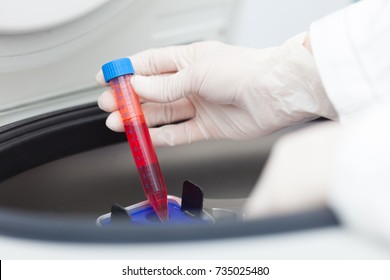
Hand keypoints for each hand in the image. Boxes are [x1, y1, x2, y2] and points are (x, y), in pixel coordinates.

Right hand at [96, 33, 336, 145]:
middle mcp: (192, 82)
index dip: (126, 70)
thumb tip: (139, 87)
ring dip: (141, 118)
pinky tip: (148, 137)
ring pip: (163, 113)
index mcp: (189, 60)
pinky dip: (162, 136)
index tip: (107, 77)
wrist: (275, 94)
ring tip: (120, 123)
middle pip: (152, 92)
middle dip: (129, 98)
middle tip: (109, 105)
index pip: (150, 64)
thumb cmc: (244, 70)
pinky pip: (179, 133)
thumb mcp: (197, 72)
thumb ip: (166, 85)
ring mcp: (199, 105)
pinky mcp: (207, 126)